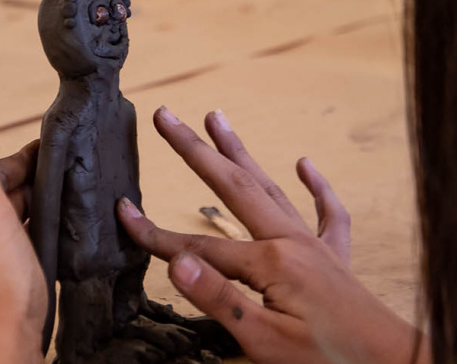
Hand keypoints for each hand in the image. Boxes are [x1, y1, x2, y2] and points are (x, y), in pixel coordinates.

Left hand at [0, 97, 45, 363]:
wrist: (2, 352)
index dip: (27, 159)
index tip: (58, 148)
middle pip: (1, 197)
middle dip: (33, 185)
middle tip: (73, 176)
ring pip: (9, 225)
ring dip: (35, 213)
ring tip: (70, 206)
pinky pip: (16, 252)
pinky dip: (35, 240)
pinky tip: (54, 244)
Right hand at [117, 107, 428, 363]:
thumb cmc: (328, 359)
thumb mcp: (265, 340)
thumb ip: (220, 298)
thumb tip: (176, 263)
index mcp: (270, 262)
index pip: (197, 246)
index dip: (155, 235)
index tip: (123, 212)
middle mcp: (290, 241)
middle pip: (232, 185)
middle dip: (194, 149)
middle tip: (166, 117)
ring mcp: (313, 245)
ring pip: (268, 186)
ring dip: (239, 151)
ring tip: (217, 117)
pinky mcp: (334, 258)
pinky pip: (326, 212)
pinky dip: (315, 185)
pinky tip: (304, 164)